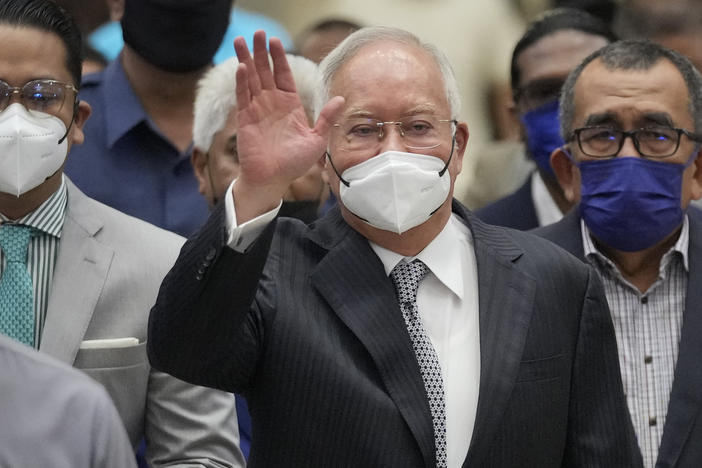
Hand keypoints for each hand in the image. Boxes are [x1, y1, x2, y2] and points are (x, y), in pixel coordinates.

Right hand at [232, 30, 343, 222]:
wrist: (273, 180)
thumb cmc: (294, 163)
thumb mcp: (317, 139)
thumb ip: (326, 118)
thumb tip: (341, 99)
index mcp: (289, 105)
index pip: (283, 75)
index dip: (279, 58)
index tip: (275, 41)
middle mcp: (272, 104)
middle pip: (265, 71)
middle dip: (261, 52)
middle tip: (258, 33)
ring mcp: (257, 110)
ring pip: (251, 79)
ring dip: (246, 60)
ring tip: (242, 40)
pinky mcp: (245, 119)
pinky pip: (243, 97)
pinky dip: (242, 82)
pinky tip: (242, 67)